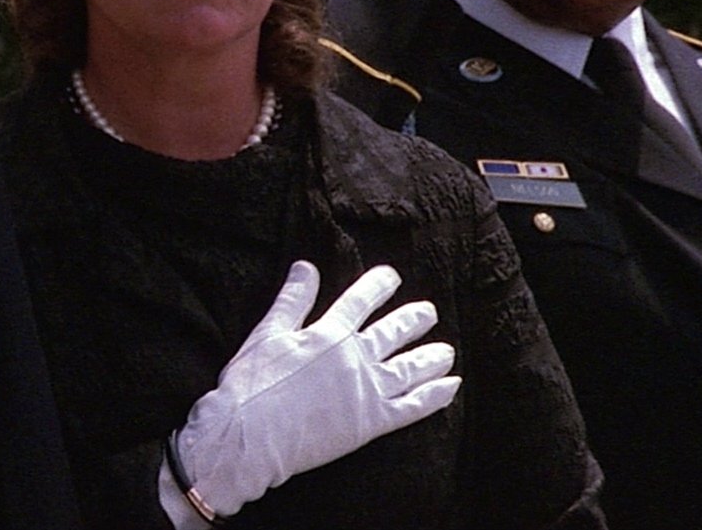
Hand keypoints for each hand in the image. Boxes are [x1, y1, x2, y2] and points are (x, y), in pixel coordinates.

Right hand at [173, 262, 459, 520]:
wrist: (251, 435)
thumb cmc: (253, 383)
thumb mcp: (267, 333)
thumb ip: (292, 300)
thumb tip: (306, 266)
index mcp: (329, 333)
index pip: (360, 301)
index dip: (378, 285)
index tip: (391, 276)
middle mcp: (355, 357)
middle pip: (392, 332)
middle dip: (413, 319)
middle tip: (429, 311)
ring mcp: (367, 390)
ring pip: (410, 368)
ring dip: (431, 357)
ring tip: (447, 350)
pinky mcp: (372, 422)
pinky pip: (413, 407)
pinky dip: (434, 396)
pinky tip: (450, 387)